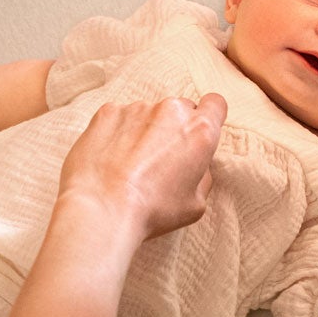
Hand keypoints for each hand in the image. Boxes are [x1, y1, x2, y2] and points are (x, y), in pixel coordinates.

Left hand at [56, 95, 227, 242]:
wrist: (102, 209)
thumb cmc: (151, 211)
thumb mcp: (195, 204)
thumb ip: (202, 175)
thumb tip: (196, 164)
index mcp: (200, 131)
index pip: (215, 104)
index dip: (209, 117)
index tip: (198, 132)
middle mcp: (171, 111)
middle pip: (180, 109)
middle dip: (174, 128)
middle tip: (161, 158)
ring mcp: (138, 108)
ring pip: (148, 114)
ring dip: (144, 131)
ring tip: (130, 164)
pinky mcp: (108, 112)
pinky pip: (119, 117)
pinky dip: (117, 132)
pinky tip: (110, 158)